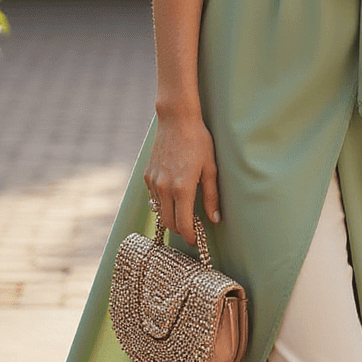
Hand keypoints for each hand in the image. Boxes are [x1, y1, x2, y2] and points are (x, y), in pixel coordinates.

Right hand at [144, 109, 221, 244]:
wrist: (176, 120)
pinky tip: (174, 194)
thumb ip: (211, 196)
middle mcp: (164, 188)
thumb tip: (215, 219)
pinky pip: (154, 198)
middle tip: (192, 228)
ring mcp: (153, 182)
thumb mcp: (210, 168)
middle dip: (180, 229)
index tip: (196, 241)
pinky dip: (163, 202)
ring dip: (170, 216)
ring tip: (184, 211)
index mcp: (182, 189)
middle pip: (169, 223)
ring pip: (159, 211)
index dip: (190, 237)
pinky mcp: (147, 176)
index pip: (183, 225)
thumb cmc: (198, 142)